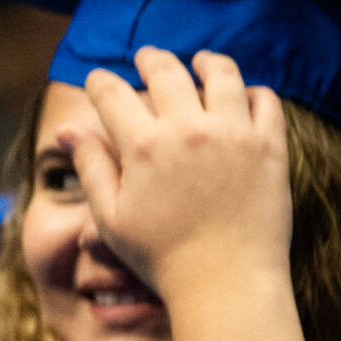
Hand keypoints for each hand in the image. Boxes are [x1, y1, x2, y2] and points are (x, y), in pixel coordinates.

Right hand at [66, 48, 317, 340]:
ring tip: (200, 61)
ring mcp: (234, 134)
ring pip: (220, 74)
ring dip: (205, 62)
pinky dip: (252, 90)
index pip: (111, 93)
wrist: (226, 283)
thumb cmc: (161, 256)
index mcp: (142, 145)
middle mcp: (188, 129)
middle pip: (165, 71)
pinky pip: (265, 100)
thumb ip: (91, 166)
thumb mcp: (110, 215)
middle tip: (146, 57)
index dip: (99, 82)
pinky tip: (242, 94)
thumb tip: (69, 130)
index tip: (96, 81)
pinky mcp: (270, 147)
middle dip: (150, 59)